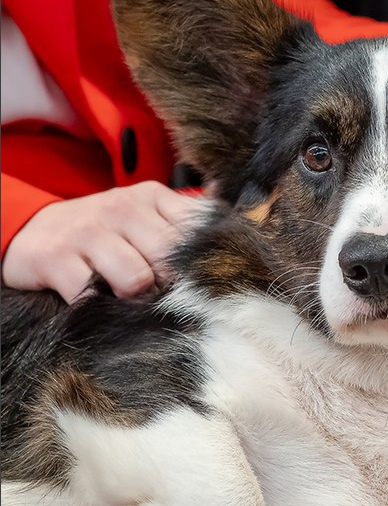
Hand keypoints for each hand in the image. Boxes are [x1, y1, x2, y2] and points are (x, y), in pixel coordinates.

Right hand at [1, 181, 204, 301]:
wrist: (33, 231)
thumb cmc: (102, 231)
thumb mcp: (144, 213)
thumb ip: (186, 219)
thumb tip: (236, 224)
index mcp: (151, 197)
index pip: (195, 229)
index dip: (203, 263)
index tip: (207, 283)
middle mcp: (122, 209)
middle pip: (171, 259)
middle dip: (172, 287)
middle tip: (165, 298)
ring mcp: (88, 233)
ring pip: (137, 280)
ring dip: (136, 300)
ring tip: (129, 300)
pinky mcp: (57, 259)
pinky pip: (91, 295)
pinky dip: (99, 307)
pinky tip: (98, 303)